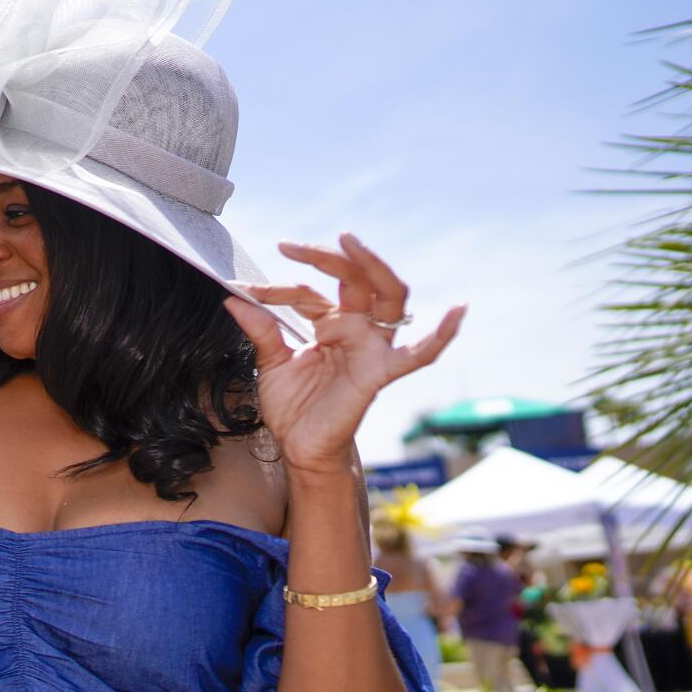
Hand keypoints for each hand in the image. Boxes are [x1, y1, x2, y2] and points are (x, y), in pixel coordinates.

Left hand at [228, 233, 464, 478]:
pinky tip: (458, 311)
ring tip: (353, 244)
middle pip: (354, 280)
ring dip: (374, 267)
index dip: (273, 291)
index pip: (307, 293)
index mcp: (330, 324)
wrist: (300, 447)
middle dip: (328, 258)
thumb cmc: (294, 406)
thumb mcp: (270, 363)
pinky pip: (419, 355)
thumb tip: (233, 297)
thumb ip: (260, 330)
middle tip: (294, 246)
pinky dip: (442, 334)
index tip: (241, 289)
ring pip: (389, 297)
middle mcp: (356, 329)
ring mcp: (372, 347)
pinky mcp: (381, 372)